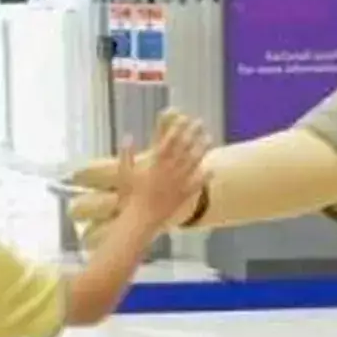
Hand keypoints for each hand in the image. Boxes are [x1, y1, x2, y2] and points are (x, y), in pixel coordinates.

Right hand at [115, 112, 212, 230]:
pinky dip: (204, 176)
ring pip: (192, 162)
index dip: (177, 128)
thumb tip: (127, 135)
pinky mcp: (183, 195)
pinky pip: (196, 183)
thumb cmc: (131, 196)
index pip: (168, 141)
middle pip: (183, 148)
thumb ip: (126, 154)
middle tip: (200, 122)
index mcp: (155, 164)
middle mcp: (168, 171)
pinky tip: (211, 168)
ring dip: (201, 149)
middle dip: (192, 133)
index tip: (184, 117)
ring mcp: (177, 182)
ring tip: (209, 138)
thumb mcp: (124, 173)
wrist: (140, 219)